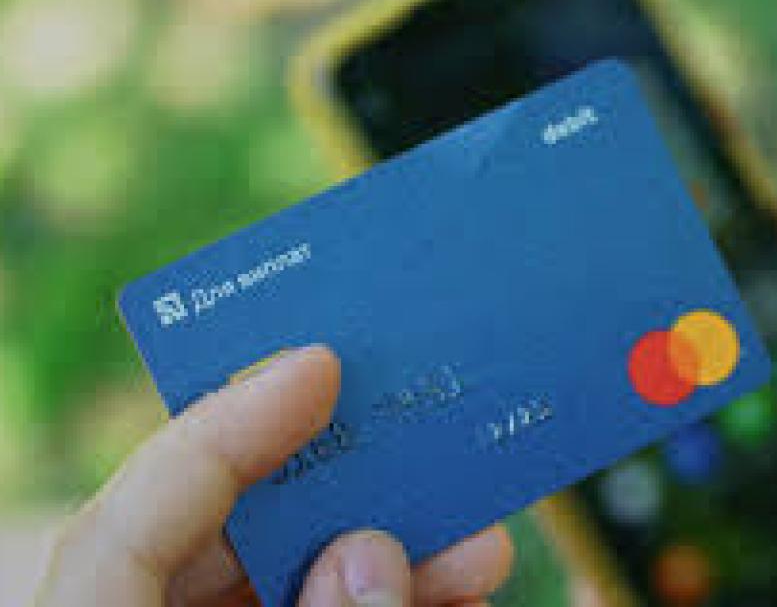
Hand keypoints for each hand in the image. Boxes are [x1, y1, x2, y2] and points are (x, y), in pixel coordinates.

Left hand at [36, 346, 513, 605]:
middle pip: (232, 534)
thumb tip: (370, 557)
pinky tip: (456, 592)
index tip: (316, 362)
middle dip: (353, 496)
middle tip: (434, 452)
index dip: (225, 428)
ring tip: (479, 547)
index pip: (129, 520)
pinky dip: (394, 603)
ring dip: (398, 556)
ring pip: (295, 578)